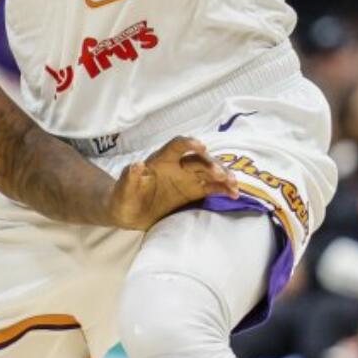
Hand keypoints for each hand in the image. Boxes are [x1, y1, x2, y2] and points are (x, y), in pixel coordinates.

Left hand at [110, 136, 237, 229]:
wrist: (127, 213)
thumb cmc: (123, 197)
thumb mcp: (123, 190)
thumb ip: (129, 177)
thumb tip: (136, 163)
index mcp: (160, 161)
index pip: (175, 146)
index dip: (188, 144)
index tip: (201, 146)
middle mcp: (177, 166)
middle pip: (198, 160)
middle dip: (211, 165)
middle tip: (221, 176)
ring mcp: (186, 179)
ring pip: (209, 172)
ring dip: (223, 176)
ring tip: (234, 186)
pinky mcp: (192, 192)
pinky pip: (212, 187)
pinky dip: (223, 189)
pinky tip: (234, 194)